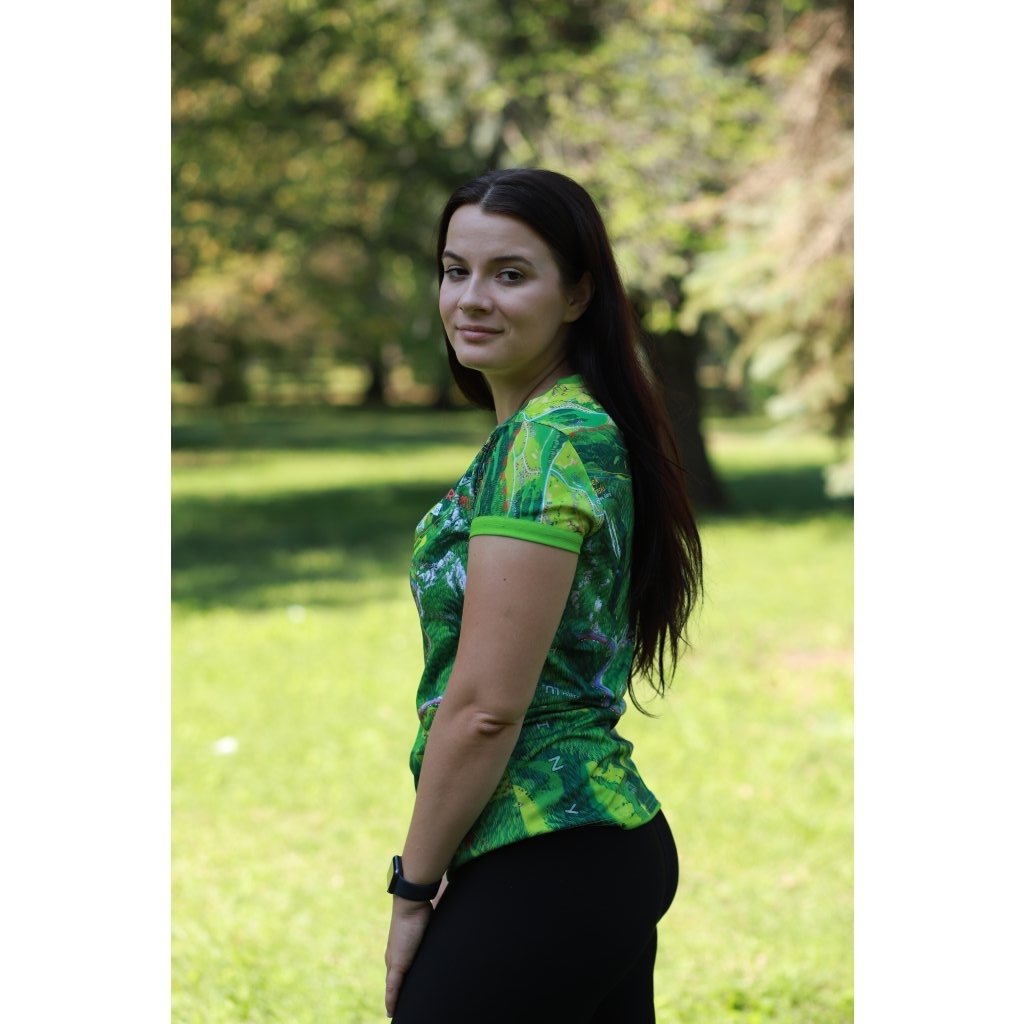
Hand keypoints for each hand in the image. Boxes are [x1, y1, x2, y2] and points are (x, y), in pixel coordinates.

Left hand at [384, 897, 432, 1017]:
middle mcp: (395, 959)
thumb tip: (445, 938)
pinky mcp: (397, 964)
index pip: (398, 977)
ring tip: (396, 1014)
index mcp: (400, 953)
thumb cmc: (421, 913)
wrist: (412, 904)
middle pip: (395, 985)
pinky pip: (393, 987)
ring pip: (393, 989)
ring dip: (394, 1002)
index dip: (400, 990)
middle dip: (397, 999)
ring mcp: (395, 962)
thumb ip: (430, 939)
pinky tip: (391, 1011)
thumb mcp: (428, 931)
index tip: (401, 1002)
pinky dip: (392, 1000)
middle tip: (398, 1013)